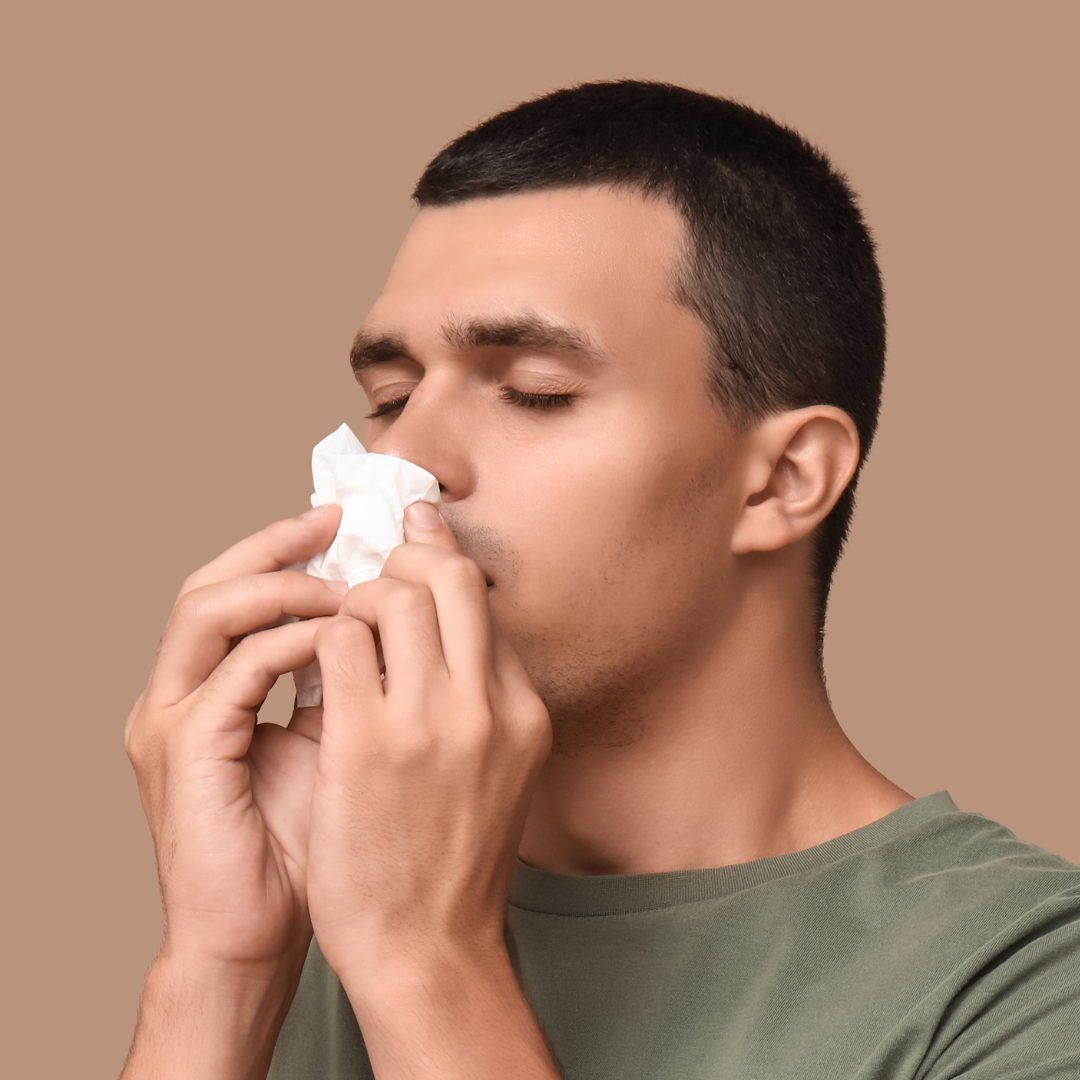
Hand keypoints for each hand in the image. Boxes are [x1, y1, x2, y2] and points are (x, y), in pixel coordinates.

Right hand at [125, 504, 343, 975]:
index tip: (357, 526)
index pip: (238, 590)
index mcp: (209, 686)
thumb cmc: (306, 841)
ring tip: (348, 581)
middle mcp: (179, 692)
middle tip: (342, 521)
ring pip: (207, 607)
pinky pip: (238, 670)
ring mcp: (172, 719)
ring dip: (284, 584)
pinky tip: (344, 637)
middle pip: (212, 579)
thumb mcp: (335, 740)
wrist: (259, 931)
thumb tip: (406, 617)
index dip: (291, 549)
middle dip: (279, 542)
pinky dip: (292, 642)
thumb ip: (352, 677)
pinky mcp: (183, 753)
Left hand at [306, 500, 551, 995]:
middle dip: (400, 558)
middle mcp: (487, 705)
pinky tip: (313, 665)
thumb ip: (483, 693)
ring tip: (338, 626)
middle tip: (370, 571)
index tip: (412, 536)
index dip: (439, 557)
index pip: (480, 596)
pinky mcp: (367, 745)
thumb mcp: (501, 768)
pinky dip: (320, 637)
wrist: (427, 948)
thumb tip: (449, 621)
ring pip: (387, 595)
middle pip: (444, 575)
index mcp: (523, 709)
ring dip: (353, 599)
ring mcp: (429, 723)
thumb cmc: (453, 857)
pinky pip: (338, 642)